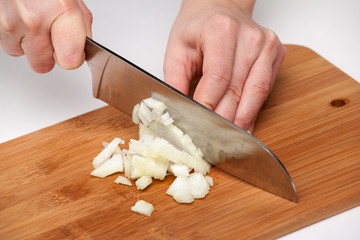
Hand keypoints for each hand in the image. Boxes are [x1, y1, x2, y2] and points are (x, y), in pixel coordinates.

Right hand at [0, 0, 91, 72]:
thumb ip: (80, 26)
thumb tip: (82, 48)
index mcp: (59, 10)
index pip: (70, 61)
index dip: (72, 58)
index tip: (72, 51)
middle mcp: (32, 19)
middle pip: (43, 65)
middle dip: (48, 55)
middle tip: (51, 35)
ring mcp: (9, 22)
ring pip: (22, 54)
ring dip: (29, 44)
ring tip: (32, 20)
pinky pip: (7, 43)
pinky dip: (14, 34)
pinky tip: (19, 16)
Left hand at [164, 0, 285, 132]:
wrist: (220, 10)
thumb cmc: (198, 28)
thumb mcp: (177, 49)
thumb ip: (175, 81)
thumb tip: (177, 111)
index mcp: (221, 30)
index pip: (218, 78)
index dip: (208, 106)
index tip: (199, 127)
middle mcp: (249, 37)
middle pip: (237, 90)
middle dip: (223, 120)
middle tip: (211, 141)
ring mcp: (267, 46)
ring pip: (255, 94)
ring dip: (241, 120)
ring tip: (229, 139)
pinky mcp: (275, 55)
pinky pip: (265, 90)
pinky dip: (253, 111)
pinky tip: (243, 125)